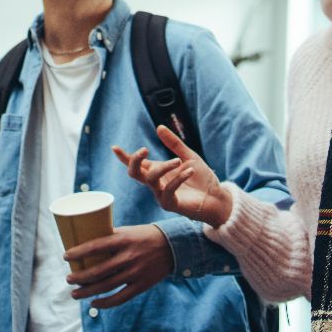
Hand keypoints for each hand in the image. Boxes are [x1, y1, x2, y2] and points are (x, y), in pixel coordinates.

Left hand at [64, 224, 173, 308]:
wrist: (172, 246)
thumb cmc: (144, 236)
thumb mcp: (128, 231)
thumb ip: (110, 237)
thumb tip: (86, 242)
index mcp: (123, 240)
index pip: (95, 246)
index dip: (79, 252)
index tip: (66, 256)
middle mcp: (128, 257)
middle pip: (98, 271)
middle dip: (79, 277)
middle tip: (68, 279)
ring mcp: (135, 273)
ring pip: (106, 286)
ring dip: (87, 292)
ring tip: (75, 293)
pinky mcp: (141, 285)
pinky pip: (120, 298)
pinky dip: (105, 303)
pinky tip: (94, 303)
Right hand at [112, 125, 233, 226]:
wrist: (217, 198)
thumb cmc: (202, 179)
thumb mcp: (188, 156)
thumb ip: (174, 144)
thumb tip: (159, 126)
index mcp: (158, 171)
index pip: (137, 164)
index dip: (124, 157)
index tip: (114, 147)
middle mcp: (156, 183)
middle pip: (135, 173)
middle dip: (134, 160)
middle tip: (144, 150)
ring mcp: (161, 195)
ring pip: (150, 179)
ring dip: (164, 166)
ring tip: (179, 161)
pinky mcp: (170, 204)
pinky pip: (168, 190)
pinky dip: (178, 178)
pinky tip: (189, 171)